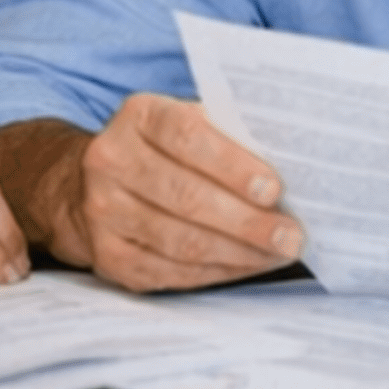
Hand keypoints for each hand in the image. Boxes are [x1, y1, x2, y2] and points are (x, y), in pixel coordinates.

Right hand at [0, 95, 303, 292]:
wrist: (97, 180)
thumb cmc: (168, 149)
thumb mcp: (192, 122)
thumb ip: (230, 136)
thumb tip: (291, 166)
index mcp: (139, 116)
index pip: (187, 136)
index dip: (233, 165)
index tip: (274, 190)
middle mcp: (111, 160)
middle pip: (186, 196)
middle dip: (247, 221)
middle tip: (291, 236)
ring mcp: (103, 211)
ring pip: (180, 240)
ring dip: (238, 252)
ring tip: (278, 253)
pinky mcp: (108, 255)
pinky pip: (169, 272)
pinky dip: (216, 272)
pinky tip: (247, 265)